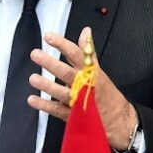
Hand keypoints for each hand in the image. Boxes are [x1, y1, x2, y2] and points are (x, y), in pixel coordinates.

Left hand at [27, 27, 137, 150]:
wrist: (119, 120)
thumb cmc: (106, 94)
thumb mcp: (99, 70)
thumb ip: (89, 51)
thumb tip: (85, 31)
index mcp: (91, 73)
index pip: (77, 54)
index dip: (62, 45)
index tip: (49, 37)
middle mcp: (84, 86)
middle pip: (67, 73)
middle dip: (51, 63)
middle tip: (36, 54)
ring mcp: (78, 102)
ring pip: (61, 93)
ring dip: (47, 85)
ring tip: (33, 78)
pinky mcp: (73, 116)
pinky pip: (57, 110)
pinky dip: (44, 105)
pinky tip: (33, 99)